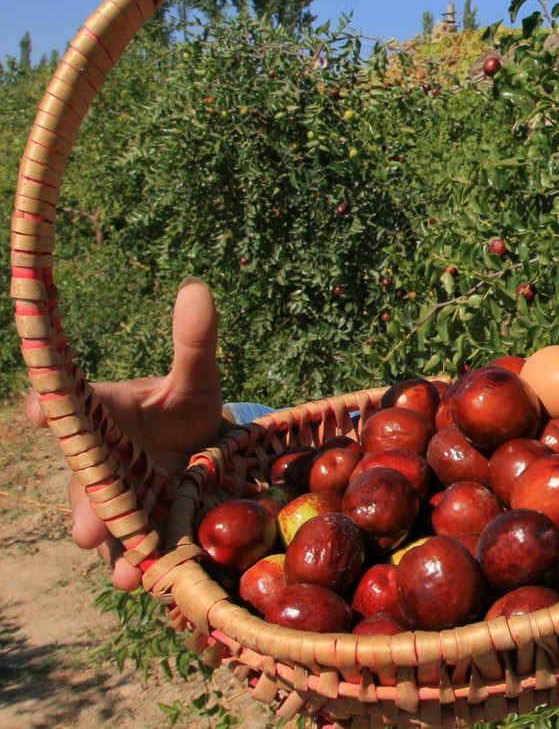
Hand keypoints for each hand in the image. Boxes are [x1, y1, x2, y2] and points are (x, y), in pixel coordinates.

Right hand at [25, 277, 223, 589]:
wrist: (207, 453)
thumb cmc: (187, 409)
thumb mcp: (197, 377)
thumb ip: (194, 341)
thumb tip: (196, 288)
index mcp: (103, 415)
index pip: (65, 409)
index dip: (48, 409)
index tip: (39, 410)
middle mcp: (101, 461)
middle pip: (85, 483)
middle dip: (88, 506)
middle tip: (87, 531)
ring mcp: (119, 498)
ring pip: (107, 523)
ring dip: (115, 548)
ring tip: (125, 571)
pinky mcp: (142, 528)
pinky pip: (137, 546)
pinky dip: (142, 564)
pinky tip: (147, 582)